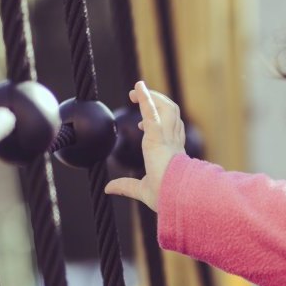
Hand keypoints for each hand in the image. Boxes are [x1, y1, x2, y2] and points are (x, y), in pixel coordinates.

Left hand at [104, 80, 185, 211]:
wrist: (177, 197)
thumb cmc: (167, 197)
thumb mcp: (143, 190)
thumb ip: (126, 186)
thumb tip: (108, 188)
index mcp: (174, 154)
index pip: (172, 131)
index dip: (160, 123)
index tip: (141, 125)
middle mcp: (173, 142)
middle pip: (171, 114)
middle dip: (158, 102)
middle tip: (139, 96)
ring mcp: (167, 137)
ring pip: (166, 108)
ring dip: (152, 96)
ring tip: (137, 89)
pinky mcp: (157, 136)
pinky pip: (152, 112)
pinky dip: (145, 98)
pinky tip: (138, 88)